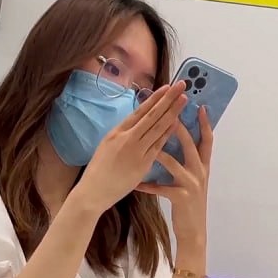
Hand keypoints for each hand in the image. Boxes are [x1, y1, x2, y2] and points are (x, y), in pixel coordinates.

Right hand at [75, 82, 186, 215]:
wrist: (93, 191)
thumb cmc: (99, 171)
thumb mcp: (107, 146)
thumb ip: (122, 135)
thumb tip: (135, 126)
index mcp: (117, 131)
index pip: (140, 111)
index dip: (155, 98)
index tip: (167, 87)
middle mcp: (127, 138)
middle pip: (152, 115)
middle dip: (168, 99)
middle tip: (181, 85)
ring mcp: (136, 151)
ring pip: (157, 128)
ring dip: (172, 112)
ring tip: (184, 100)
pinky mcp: (142, 165)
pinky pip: (158, 146)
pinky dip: (168, 133)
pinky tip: (177, 123)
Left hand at [136, 108, 212, 245]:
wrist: (193, 231)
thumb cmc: (189, 203)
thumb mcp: (193, 180)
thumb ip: (188, 162)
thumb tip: (178, 143)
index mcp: (203, 166)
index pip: (206, 140)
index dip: (204, 123)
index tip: (200, 105)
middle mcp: (200, 172)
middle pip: (190, 144)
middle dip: (179, 127)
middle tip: (169, 112)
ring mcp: (191, 185)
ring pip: (174, 162)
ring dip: (160, 151)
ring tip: (146, 141)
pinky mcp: (181, 197)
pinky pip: (160, 188)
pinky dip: (147, 185)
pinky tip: (136, 183)